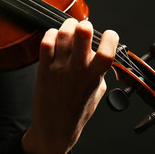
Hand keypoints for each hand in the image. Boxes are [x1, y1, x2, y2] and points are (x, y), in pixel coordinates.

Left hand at [22, 18, 118, 153]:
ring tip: (71, 28)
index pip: (107, 50)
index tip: (109, 36)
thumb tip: (100, 53)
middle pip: (83, 34)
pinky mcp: (43, 68)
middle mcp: (77, 71)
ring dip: (69, 25)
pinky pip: (46, 42)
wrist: (54, 127)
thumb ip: (100, 72)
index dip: (111, 37)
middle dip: (86, 25)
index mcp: (94, 77)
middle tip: (85, 28)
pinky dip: (51, 34)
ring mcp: (58, 68)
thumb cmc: (77, 111)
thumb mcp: (98, 92)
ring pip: (63, 34)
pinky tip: (56, 38)